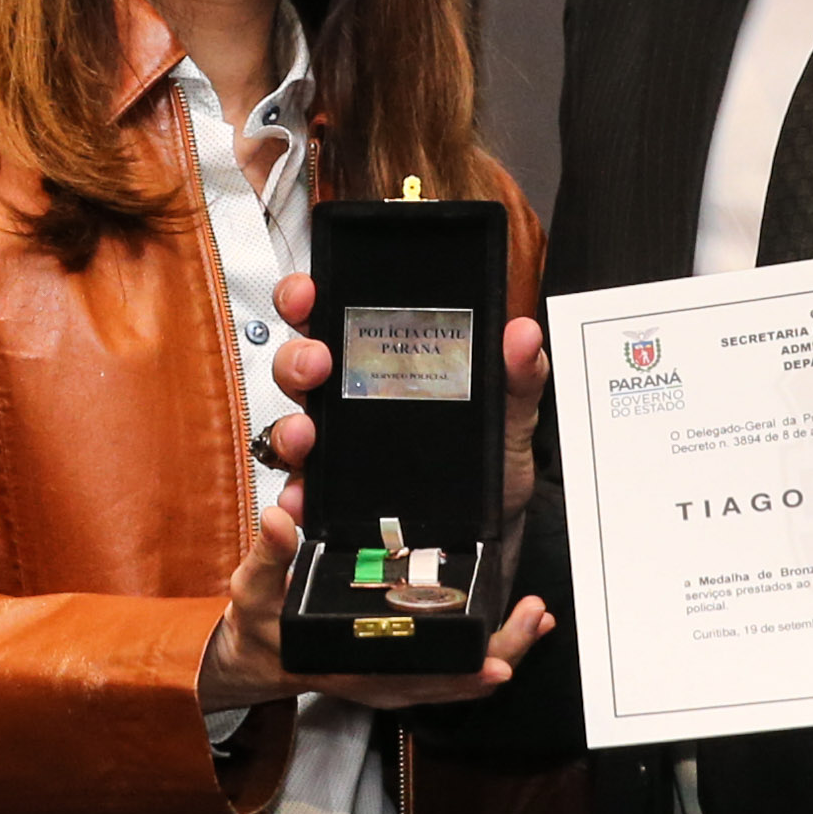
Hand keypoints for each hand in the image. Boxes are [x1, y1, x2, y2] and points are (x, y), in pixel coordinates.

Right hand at [197, 396, 554, 714]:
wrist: (254, 657)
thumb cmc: (258, 626)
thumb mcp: (252, 590)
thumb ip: (268, 555)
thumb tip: (279, 518)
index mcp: (348, 668)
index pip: (414, 679)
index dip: (458, 676)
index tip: (496, 665)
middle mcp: (377, 679)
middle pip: (450, 681)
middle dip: (499, 653)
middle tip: (532, 620)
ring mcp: (391, 677)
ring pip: (457, 677)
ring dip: (501, 649)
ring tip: (535, 620)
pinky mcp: (399, 667)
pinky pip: (449, 667)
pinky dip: (484, 649)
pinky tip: (512, 627)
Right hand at [268, 273, 547, 527]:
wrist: (497, 520)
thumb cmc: (493, 453)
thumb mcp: (511, 407)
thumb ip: (518, 371)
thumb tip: (522, 334)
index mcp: (385, 358)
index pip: (332, 314)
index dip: (306, 297)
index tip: (309, 293)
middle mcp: (352, 397)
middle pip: (299, 364)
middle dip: (296, 357)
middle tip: (319, 362)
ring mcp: (340, 446)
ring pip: (292, 425)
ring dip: (290, 426)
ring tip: (308, 433)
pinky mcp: (338, 495)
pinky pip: (304, 490)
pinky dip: (296, 493)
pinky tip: (304, 495)